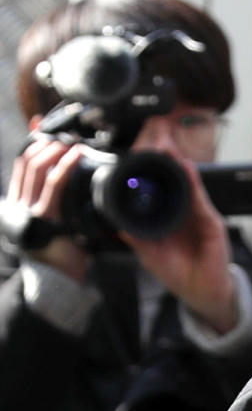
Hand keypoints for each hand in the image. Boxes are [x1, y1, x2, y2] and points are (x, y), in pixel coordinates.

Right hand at [4, 139, 87, 280]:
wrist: (60, 282)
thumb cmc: (64, 252)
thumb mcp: (59, 223)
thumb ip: (59, 201)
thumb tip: (72, 175)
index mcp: (17, 205)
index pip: (21, 165)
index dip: (32, 143)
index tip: (44, 127)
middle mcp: (17, 205)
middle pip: (27, 162)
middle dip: (46, 143)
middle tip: (67, 135)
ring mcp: (27, 210)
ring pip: (37, 168)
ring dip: (55, 150)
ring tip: (73, 142)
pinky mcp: (43, 217)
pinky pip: (54, 184)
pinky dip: (65, 166)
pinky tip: (76, 155)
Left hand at [121, 150, 237, 333]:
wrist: (204, 293)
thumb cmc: (181, 274)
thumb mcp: (151, 256)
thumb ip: (137, 239)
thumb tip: (117, 225)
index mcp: (169, 220)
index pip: (159, 192)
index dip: (150, 175)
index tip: (138, 158)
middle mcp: (185, 214)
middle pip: (176, 183)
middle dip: (166, 162)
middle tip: (155, 142)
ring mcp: (200, 217)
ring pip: (189, 186)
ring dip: (180, 166)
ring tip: (168, 148)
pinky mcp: (212, 224)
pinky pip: (202, 201)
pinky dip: (195, 185)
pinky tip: (187, 170)